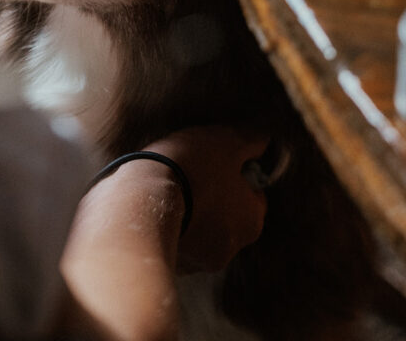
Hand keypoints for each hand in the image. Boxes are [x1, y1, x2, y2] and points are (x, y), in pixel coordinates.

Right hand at [146, 124, 268, 273]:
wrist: (141, 200)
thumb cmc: (191, 168)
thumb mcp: (225, 141)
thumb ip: (251, 140)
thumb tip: (264, 139)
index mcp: (252, 221)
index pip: (254, 196)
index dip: (237, 175)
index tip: (218, 163)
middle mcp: (232, 249)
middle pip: (229, 216)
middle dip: (215, 197)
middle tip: (193, 173)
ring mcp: (201, 261)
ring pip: (203, 232)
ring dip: (193, 213)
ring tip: (171, 189)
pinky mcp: (174, 266)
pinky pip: (179, 243)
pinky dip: (173, 228)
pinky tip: (158, 207)